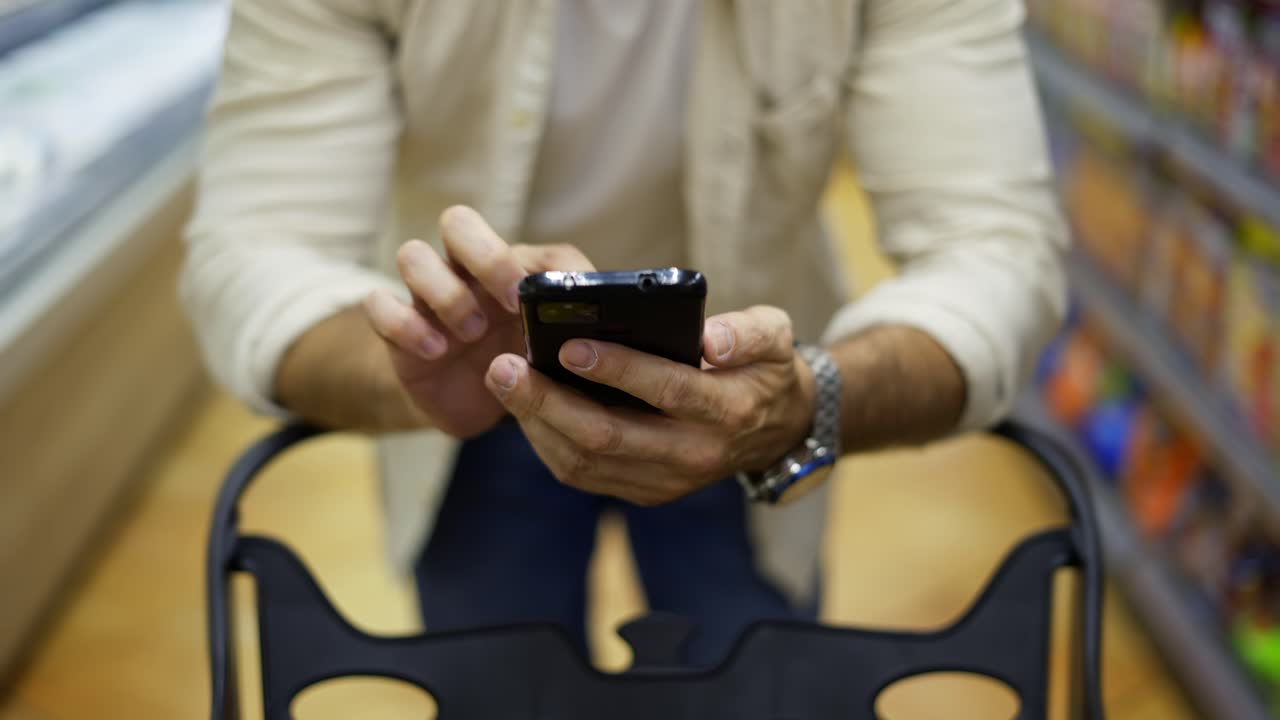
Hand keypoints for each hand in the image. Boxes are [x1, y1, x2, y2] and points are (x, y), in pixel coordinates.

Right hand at [363, 206, 594, 437]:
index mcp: (508, 270)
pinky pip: (380, 305)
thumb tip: (616, 317)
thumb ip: (579, 325)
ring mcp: (427, 297)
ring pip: (412, 254)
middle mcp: (465, 271)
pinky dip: (404, 324)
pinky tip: (433, 350)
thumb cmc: (524, 365)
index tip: (535, 299)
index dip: (526, 261)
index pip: (516, 240)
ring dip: (444, 292)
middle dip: (483, 254)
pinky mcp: (396, 328)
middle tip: (507, 301)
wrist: (474, 404)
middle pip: (458, 221)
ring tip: (470, 334)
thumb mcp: (555, 347)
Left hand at [483, 306, 816, 504]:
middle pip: (608, 436)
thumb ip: (749, 331)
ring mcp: (666, 480)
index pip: (667, 390)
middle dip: (549, 401)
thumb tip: (710, 340)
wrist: (775, 431)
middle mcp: (694, 454)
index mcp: (728, 410)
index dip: (617, 369)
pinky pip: (584, 475)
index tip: (569, 346)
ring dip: (537, 423)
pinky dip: (547, 442)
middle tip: (505, 365)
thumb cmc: (764, 369)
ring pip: (586, 462)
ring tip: (504, 381)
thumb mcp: (775, 336)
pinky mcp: (645, 491)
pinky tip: (523, 408)